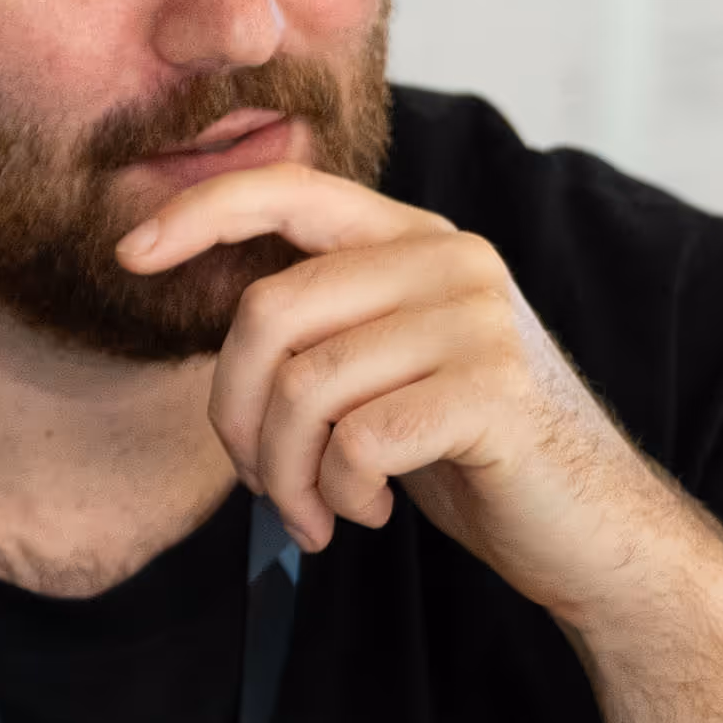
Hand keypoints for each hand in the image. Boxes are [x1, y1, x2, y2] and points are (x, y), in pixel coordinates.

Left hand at [121, 165, 704, 632]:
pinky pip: (356, 440)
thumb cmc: (469, 452)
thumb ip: (327, 323)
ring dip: (286, 473)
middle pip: (268, 313)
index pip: (290, 190)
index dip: (199, 213)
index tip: (129, 257)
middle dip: (235, 413)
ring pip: (305, 385)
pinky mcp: (493, 393)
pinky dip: (339, 494)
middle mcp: (450, 260)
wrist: (593, 533)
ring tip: (314, 512)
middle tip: (258, 481)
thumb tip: (219, 321)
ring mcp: (476, 321)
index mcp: (416, 239)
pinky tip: (368, 514)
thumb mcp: (390, 366)